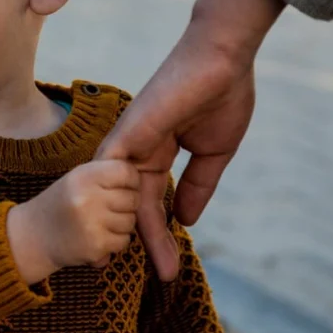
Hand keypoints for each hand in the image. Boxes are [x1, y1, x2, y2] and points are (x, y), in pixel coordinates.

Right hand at [7, 160, 140, 284]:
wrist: (34, 236)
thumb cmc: (63, 202)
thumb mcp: (78, 179)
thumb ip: (106, 173)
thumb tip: (141, 173)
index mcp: (84, 175)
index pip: (126, 171)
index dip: (130, 179)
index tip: (124, 185)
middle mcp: (88, 197)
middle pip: (133, 199)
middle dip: (127, 204)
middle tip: (109, 206)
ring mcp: (92, 224)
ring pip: (131, 222)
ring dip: (122, 224)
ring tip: (100, 222)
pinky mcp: (95, 247)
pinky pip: (123, 241)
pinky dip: (115, 241)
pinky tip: (97, 236)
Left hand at [95, 0, 284, 280]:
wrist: (224, 57)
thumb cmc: (222, 95)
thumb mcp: (213, 152)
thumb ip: (198, 185)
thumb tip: (186, 221)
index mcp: (158, 150)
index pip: (153, 199)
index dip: (158, 232)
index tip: (166, 264)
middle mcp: (138, 147)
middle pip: (134, 202)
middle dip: (142, 240)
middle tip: (147, 275)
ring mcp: (131, 138)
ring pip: (120, 191)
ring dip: (122, 227)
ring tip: (118, 262)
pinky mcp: (130, 128)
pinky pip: (110, 168)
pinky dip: (108, 197)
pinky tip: (112, 227)